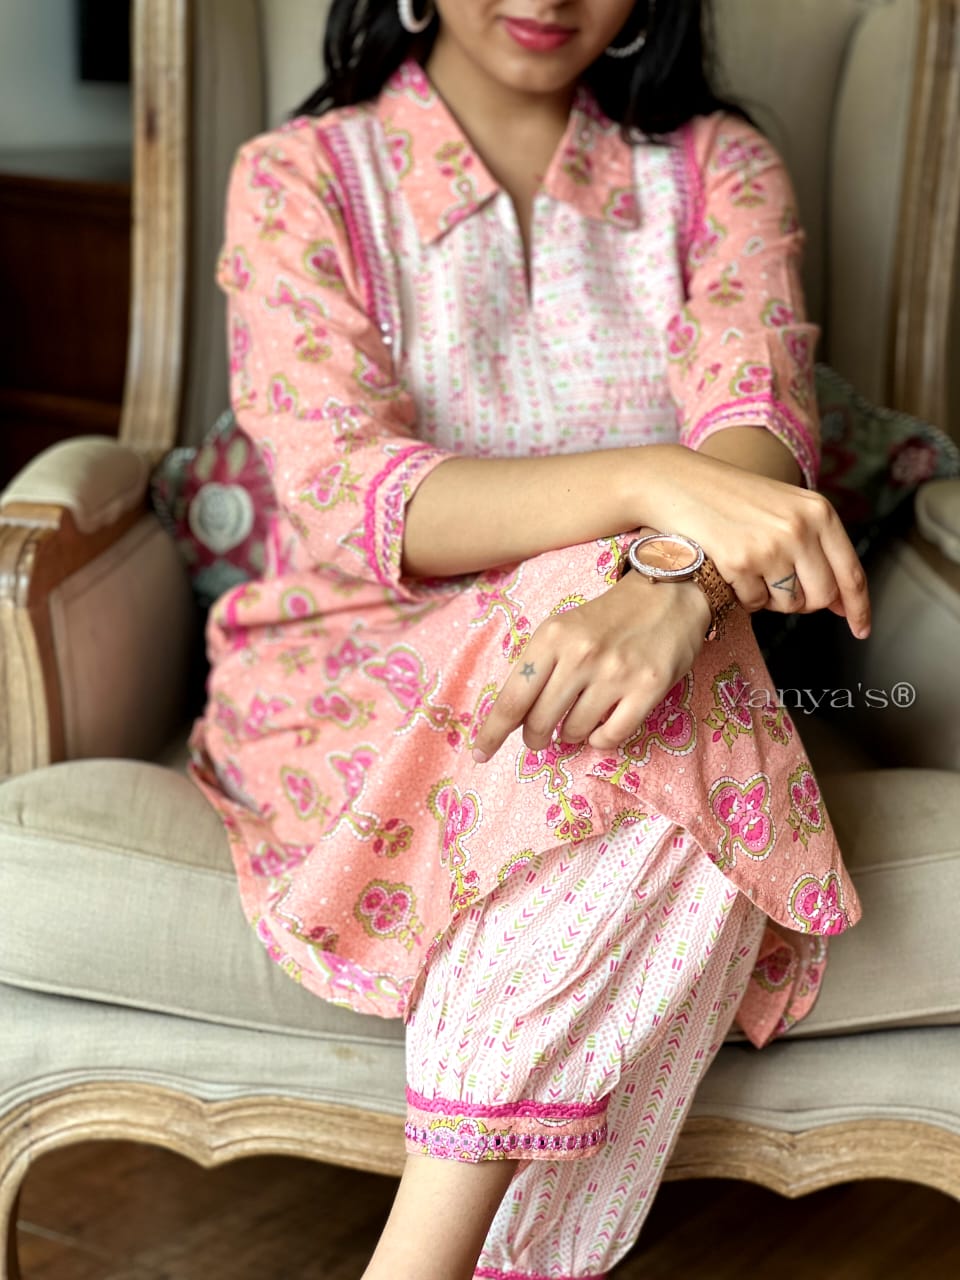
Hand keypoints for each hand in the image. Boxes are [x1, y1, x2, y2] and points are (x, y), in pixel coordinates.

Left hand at [472, 570, 710, 762]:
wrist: (668, 594)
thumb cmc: (607, 618)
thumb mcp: (563, 629)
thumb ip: (538, 667)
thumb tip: (513, 717)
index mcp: (552, 637)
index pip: (513, 698)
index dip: (493, 732)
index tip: (481, 753)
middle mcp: (581, 655)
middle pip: (540, 722)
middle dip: (536, 737)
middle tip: (541, 736)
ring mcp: (616, 673)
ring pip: (575, 731)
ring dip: (571, 735)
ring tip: (578, 719)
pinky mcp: (647, 688)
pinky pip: (612, 736)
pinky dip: (601, 740)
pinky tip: (601, 728)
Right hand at [639, 445, 870, 637]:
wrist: (680, 484)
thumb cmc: (732, 499)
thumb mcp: (786, 509)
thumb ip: (817, 548)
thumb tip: (840, 603)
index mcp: (819, 512)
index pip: (850, 572)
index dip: (858, 607)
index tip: (861, 630)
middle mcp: (800, 529)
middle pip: (821, 596)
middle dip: (802, 601)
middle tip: (778, 585)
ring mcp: (770, 546)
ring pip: (789, 604)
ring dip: (771, 599)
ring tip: (751, 570)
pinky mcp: (739, 562)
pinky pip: (755, 603)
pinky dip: (744, 595)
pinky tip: (730, 569)